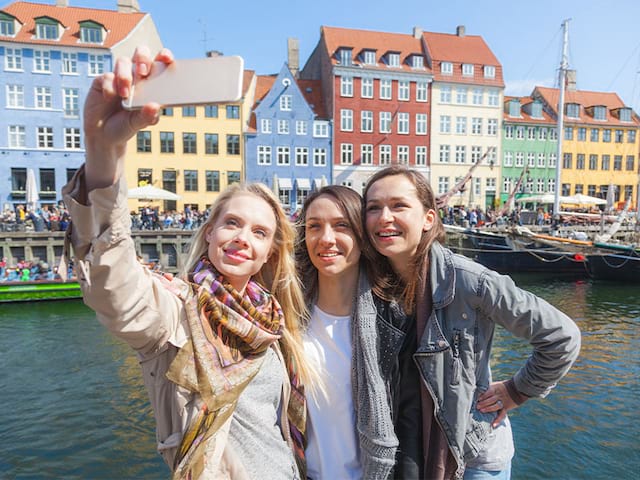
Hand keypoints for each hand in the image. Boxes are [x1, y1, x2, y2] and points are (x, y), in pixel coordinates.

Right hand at [83, 46, 173, 190]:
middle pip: (141, 53)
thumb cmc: (126, 126)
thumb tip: (155, 107)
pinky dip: (110, 86)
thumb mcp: (137, 124)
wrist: (103, 135)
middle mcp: (135, 76)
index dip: (164, 56)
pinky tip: (110, 97)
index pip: (160, 63)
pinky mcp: (102, 80)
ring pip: (123, 61)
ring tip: (125, 94)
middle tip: (143, 72)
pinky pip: (107, 75)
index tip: (167, 58)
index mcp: (150, 83)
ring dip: (125, 76)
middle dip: (143, 58)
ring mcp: (118, 76)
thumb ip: (147, 116)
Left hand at [476, 380, 516, 427]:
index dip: (483, 395)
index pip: (488, 392)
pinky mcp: (506, 408)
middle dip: (483, 403)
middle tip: (477, 406)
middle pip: (491, 399)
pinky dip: (498, 420)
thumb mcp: (496, 385)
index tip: (477, 399)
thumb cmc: (503, 387)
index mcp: (496, 388)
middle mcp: (499, 395)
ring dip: (488, 409)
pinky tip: (493, 424)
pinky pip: (502, 414)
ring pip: (495, 406)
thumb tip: (478, 392)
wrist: (517, 389)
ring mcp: (503, 402)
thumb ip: (488, 388)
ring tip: (481, 411)